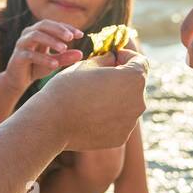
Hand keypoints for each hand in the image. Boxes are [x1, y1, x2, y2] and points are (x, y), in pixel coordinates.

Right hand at [2, 19, 83, 94]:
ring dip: (51, 41)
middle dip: (58, 30)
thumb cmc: (37, 67)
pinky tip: (55, 65)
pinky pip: (31, 54)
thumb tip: (81, 54)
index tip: (80, 34)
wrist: (19, 80)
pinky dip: (43, 59)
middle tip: (71, 37)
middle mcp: (29, 33)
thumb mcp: (54, 62)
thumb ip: (66, 57)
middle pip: (44, 25)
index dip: (67, 28)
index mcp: (38, 31)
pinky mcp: (18, 56)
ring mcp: (22, 44)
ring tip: (63, 49)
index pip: (54, 25)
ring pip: (36, 36)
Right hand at [27, 49, 148, 151]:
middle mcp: (139, 101)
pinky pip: (119, 121)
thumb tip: (114, 58)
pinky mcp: (121, 137)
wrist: (52, 122)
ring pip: (127, 104)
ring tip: (92, 97)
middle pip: (135, 84)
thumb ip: (107, 59)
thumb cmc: (68, 87)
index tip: (113, 57)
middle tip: (100, 77)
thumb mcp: (87, 64)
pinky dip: (109, 116)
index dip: (126, 56)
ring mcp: (131, 122)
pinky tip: (90, 114)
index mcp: (134, 78)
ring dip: (116, 98)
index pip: (140, 62)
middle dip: (121, 78)